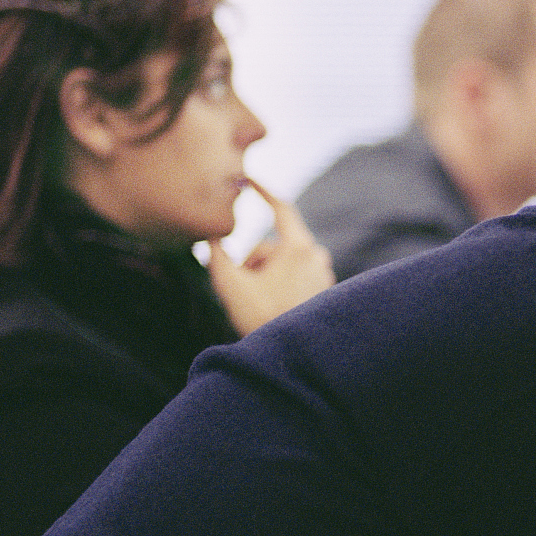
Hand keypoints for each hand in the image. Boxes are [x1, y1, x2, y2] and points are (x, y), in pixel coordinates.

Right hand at [205, 178, 335, 333]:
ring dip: (265, 275)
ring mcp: (323, 273)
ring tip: (259, 301)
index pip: (281, 208)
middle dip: (253, 261)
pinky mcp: (324, 289)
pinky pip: (294, 277)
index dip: (263, 191)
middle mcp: (317, 256)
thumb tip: (211, 233)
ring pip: (283, 263)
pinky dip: (279, 285)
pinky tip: (274, 307)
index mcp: (298, 248)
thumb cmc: (260, 317)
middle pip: (273, 245)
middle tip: (244, 287)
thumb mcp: (229, 283)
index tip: (249, 179)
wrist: (292, 355)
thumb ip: (216, 253)